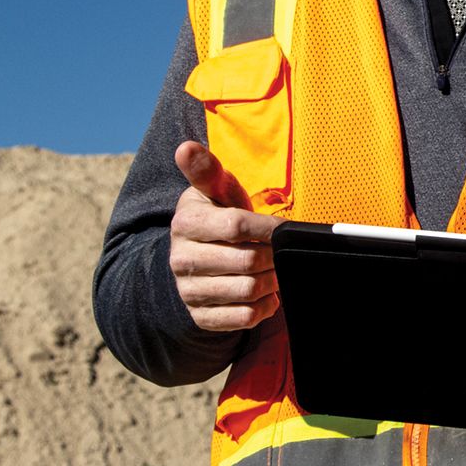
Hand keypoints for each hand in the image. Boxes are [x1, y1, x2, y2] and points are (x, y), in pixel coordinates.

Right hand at [168, 141, 282, 332]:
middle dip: (274, 257)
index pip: (237, 225)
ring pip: (248, 291)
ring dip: (271, 282)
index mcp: (186, 223)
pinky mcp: (201, 317)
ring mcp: (189, 291)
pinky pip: (244, 317)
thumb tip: (186, 147)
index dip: (269, 229)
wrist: (194, 261)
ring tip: (273, 270)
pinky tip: (264, 293)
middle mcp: (182, 259)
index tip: (284, 229)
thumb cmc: (216, 218)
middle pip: (248, 261)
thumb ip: (207, 170)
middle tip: (281, 252)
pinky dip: (263, 306)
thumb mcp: (214, 192)